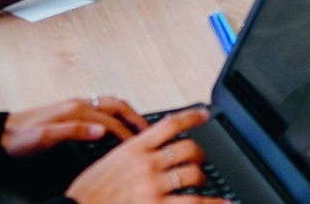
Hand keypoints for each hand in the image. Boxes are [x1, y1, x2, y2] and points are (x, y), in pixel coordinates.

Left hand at [1, 96, 148, 156]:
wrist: (1, 133)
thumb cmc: (21, 138)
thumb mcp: (46, 138)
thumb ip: (75, 132)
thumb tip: (101, 131)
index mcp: (76, 110)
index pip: (111, 121)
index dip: (128, 133)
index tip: (141, 144)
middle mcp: (79, 104)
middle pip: (116, 105)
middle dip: (135, 116)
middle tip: (151, 130)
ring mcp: (76, 105)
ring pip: (110, 103)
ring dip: (127, 112)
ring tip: (140, 125)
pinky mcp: (71, 110)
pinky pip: (101, 106)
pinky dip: (115, 112)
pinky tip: (116, 122)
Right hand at [67, 107, 210, 203]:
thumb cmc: (86, 194)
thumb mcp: (106, 164)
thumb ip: (130, 154)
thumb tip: (150, 149)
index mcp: (133, 149)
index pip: (170, 124)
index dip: (192, 117)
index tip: (205, 115)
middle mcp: (146, 165)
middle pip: (187, 149)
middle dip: (199, 154)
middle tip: (201, 159)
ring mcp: (153, 188)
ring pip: (192, 174)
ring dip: (202, 178)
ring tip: (203, 182)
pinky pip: (193, 203)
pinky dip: (212, 203)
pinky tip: (223, 203)